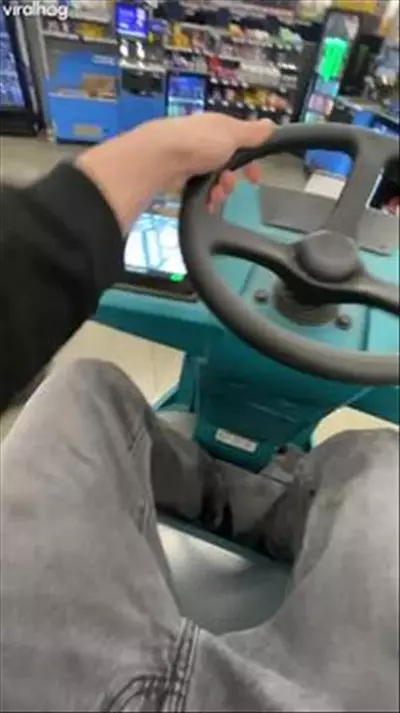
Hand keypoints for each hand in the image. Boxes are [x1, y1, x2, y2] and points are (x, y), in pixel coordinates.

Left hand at [77, 114, 274, 231]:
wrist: (161, 157)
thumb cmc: (199, 141)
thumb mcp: (233, 134)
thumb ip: (253, 133)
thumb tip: (271, 125)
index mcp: (218, 128)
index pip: (241, 144)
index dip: (251, 161)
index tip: (255, 178)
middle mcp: (205, 142)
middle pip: (228, 166)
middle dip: (232, 180)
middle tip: (228, 186)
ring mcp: (191, 160)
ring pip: (215, 180)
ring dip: (221, 191)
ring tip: (216, 195)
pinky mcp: (179, 177)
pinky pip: (200, 190)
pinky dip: (206, 197)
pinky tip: (208, 203)